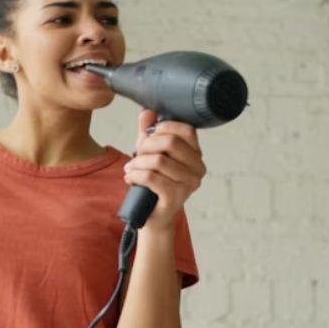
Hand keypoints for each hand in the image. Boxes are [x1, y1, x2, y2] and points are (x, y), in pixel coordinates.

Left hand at [123, 109, 206, 230]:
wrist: (151, 215)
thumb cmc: (153, 182)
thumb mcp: (150, 152)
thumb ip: (149, 131)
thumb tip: (147, 112)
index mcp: (196, 155)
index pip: (186, 130)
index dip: (164, 127)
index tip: (148, 135)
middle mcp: (198, 169)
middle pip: (171, 143)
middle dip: (147, 145)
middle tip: (136, 154)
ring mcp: (188, 185)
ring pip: (159, 160)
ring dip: (138, 162)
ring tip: (130, 168)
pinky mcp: (175, 198)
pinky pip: (151, 177)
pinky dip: (136, 175)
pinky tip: (130, 178)